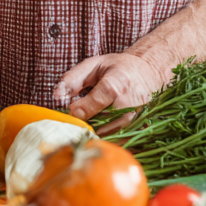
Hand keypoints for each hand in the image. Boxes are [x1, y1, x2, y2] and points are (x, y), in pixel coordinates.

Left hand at [53, 51, 171, 132]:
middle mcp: (130, 103)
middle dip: (87, 123)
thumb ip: (73, 78)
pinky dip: (106, 139)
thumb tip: (57, 96)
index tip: (72, 110)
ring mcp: (136, 118)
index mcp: (117, 83)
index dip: (83, 107)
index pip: (99, 99)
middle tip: (75, 122)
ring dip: (94, 133)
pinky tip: (97, 133)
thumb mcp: (93, 65)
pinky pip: (119, 140)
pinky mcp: (138, 128)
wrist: (147, 73)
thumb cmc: (116, 68)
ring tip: (85, 127)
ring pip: (110, 133)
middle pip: (104, 120)